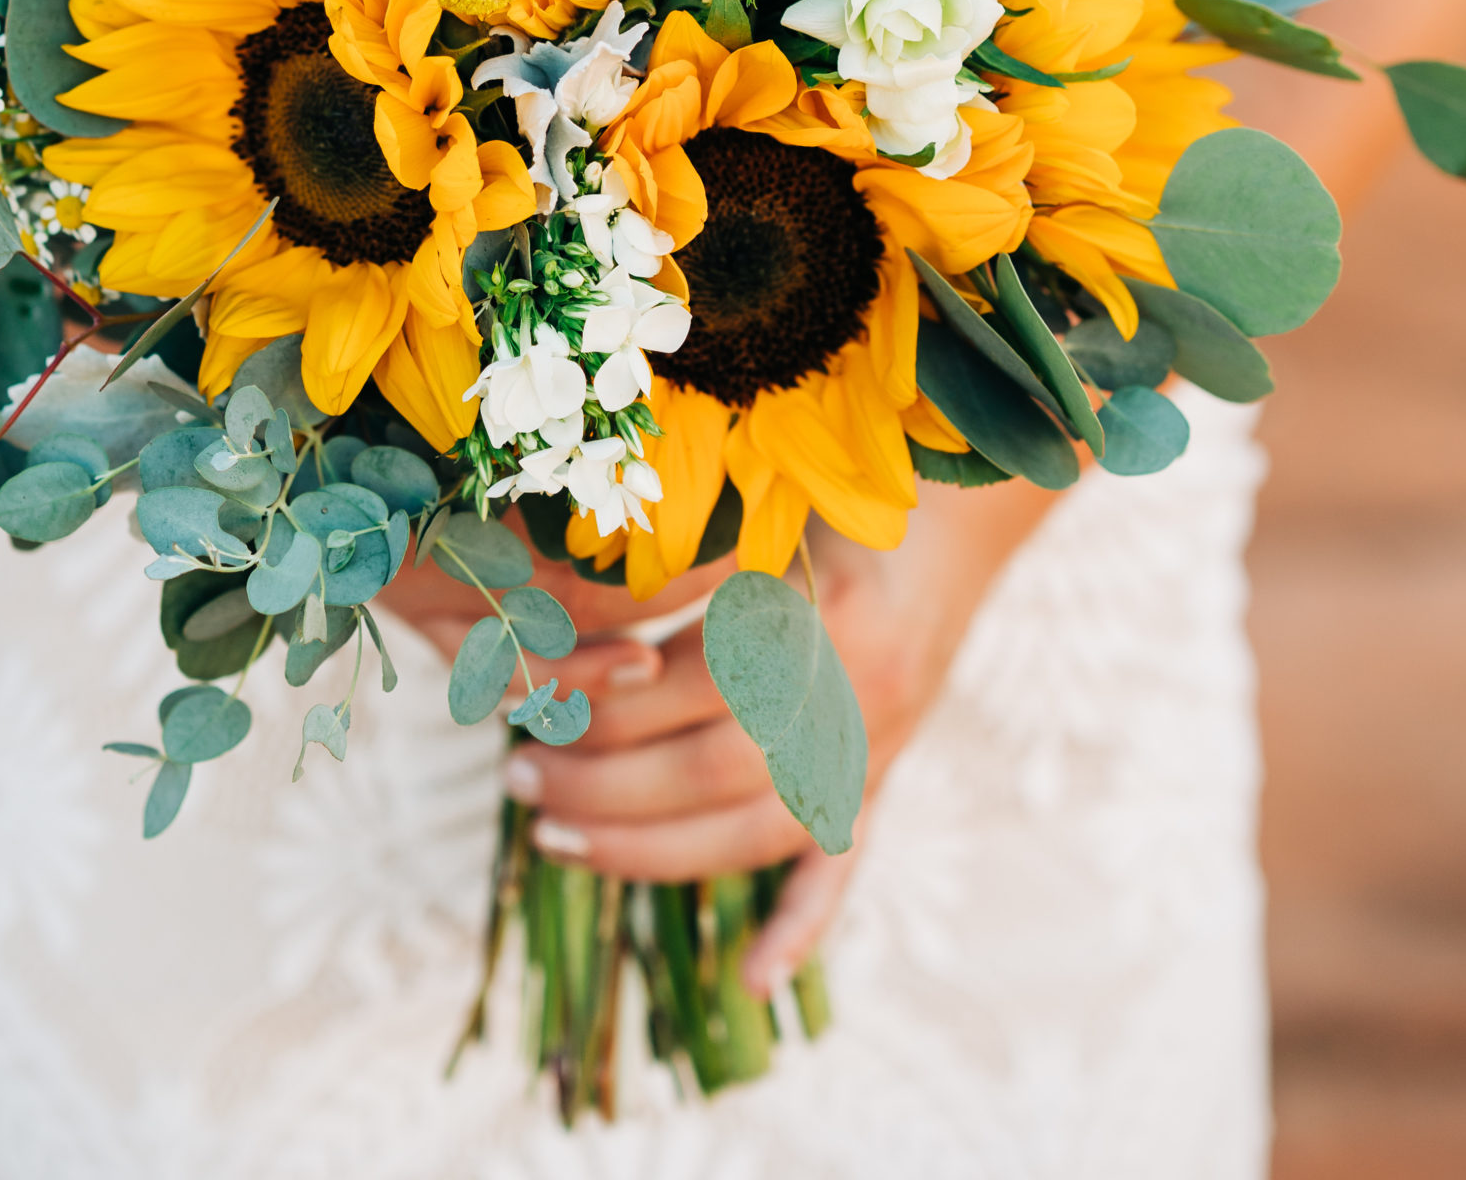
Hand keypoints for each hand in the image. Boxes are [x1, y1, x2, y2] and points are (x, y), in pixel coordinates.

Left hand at [382, 481, 1063, 991]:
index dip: (599, 701)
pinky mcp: (885, 777)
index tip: (523, 700)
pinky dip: (801, 926)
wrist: (951, 516)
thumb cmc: (830, 489)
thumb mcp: (760, 499)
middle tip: (515, 776)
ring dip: (647, 850)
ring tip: (551, 837)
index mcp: (820, 613)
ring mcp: (877, 747)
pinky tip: (749, 977)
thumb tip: (550, 596)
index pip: (685, 684)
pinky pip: (845, 864)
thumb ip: (678, 545)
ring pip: (755, 830)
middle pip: (710, 770)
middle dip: (601, 786)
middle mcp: (855, 694)